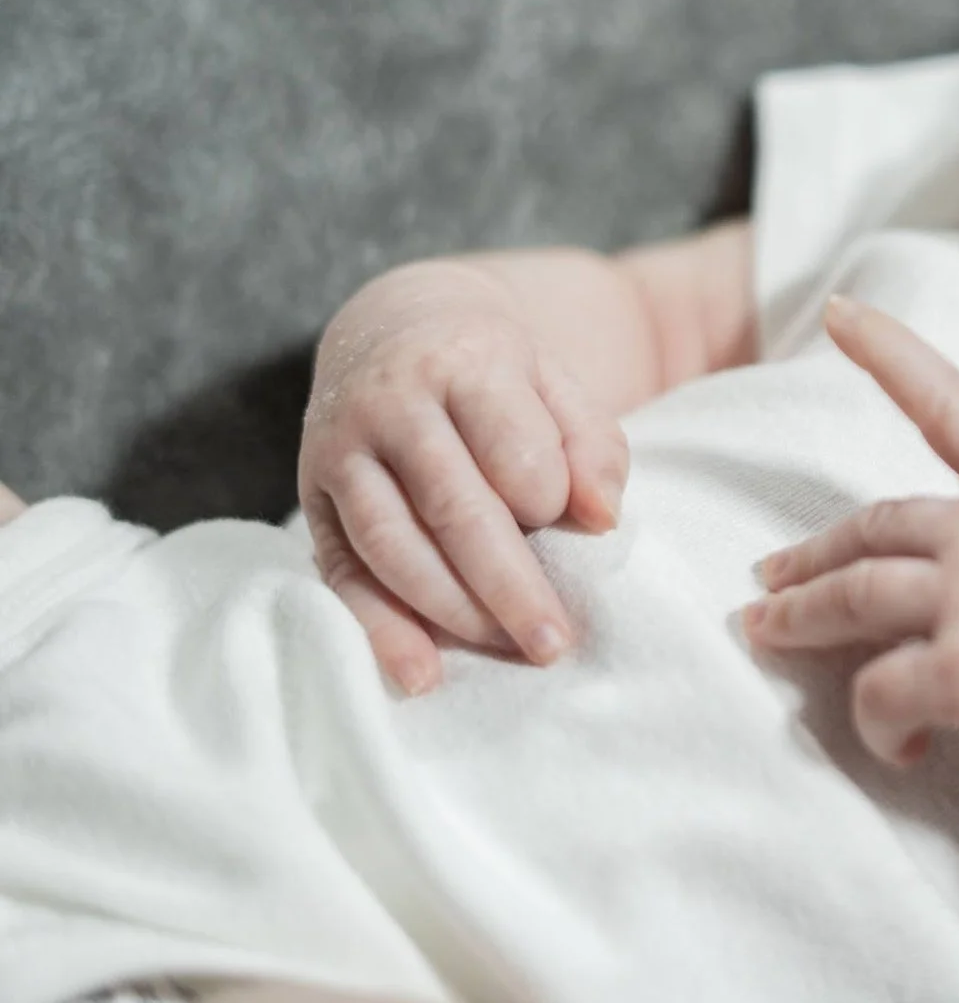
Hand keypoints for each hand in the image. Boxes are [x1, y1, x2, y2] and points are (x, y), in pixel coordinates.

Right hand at [300, 263, 626, 694]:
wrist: (394, 329)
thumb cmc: (494, 371)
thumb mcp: (555, 382)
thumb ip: (591, 445)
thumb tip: (603, 518)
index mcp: (465, 362)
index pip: (510, 445)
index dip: (545, 497)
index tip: (570, 526)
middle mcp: (392, 404)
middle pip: (452, 508)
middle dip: (509, 585)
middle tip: (555, 642)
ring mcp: (341, 451)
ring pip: (392, 546)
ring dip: (451, 613)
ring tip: (508, 652)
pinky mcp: (311, 497)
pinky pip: (341, 572)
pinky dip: (379, 628)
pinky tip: (420, 673)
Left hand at [743, 297, 958, 773]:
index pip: (952, 405)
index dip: (888, 356)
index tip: (841, 313)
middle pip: (875, 527)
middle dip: (813, 552)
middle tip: (768, 576)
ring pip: (852, 595)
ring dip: (799, 616)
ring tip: (766, 635)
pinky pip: (880, 693)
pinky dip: (879, 725)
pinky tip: (905, 750)